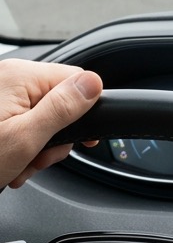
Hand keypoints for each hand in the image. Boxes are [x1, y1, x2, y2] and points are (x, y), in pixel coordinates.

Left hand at [0, 60, 102, 187]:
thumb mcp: (25, 139)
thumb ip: (62, 109)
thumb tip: (93, 83)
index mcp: (18, 77)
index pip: (75, 81)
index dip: (85, 112)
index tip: (84, 140)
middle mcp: (7, 79)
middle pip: (57, 102)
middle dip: (53, 138)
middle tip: (36, 159)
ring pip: (39, 118)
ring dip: (35, 148)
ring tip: (17, 166)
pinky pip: (19, 122)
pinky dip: (19, 146)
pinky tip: (8, 163)